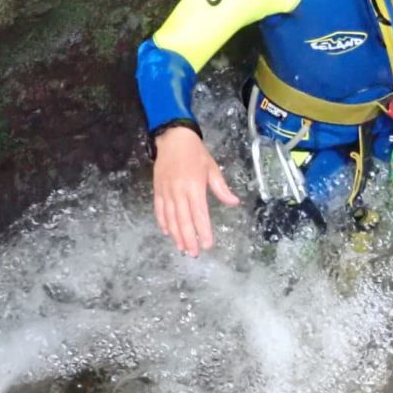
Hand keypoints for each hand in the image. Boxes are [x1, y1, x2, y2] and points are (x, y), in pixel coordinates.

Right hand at [152, 127, 240, 256]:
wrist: (173, 138)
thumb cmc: (196, 153)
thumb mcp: (212, 168)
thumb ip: (221, 188)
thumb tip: (234, 203)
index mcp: (195, 186)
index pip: (200, 214)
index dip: (203, 231)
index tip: (207, 244)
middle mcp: (179, 191)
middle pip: (184, 220)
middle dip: (189, 239)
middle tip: (194, 253)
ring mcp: (166, 191)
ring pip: (170, 218)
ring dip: (176, 235)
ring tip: (182, 248)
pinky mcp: (157, 189)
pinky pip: (159, 209)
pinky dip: (162, 222)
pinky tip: (168, 232)